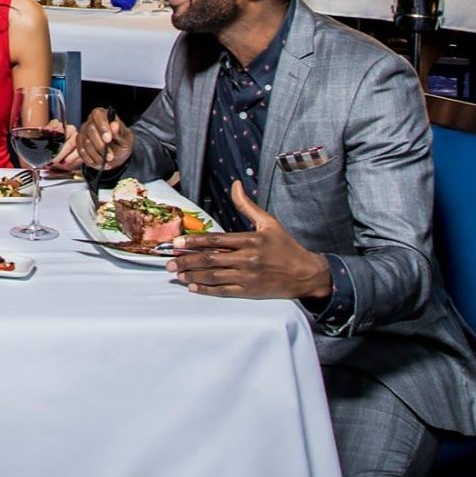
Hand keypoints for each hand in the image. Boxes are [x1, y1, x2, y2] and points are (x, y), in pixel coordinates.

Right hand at [73, 107, 133, 170]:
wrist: (117, 155)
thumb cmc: (122, 143)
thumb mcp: (126, 138)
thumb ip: (120, 131)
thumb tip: (114, 125)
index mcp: (102, 115)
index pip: (98, 115)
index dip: (102, 127)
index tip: (108, 139)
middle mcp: (90, 122)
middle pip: (90, 130)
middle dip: (101, 145)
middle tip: (110, 155)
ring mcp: (83, 133)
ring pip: (86, 143)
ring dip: (97, 155)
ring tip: (107, 159)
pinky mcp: (79, 144)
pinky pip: (81, 152)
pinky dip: (92, 159)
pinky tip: (100, 161)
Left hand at [165, 181, 329, 299]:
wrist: (306, 274)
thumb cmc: (286, 247)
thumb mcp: (269, 223)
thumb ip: (248, 206)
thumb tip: (235, 184)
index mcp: (250, 241)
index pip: (216, 240)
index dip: (194, 242)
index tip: (177, 243)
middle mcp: (247, 259)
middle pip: (211, 259)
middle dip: (187, 260)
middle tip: (169, 262)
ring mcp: (248, 276)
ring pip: (214, 276)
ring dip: (193, 275)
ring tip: (177, 274)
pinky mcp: (250, 291)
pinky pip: (224, 290)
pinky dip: (207, 290)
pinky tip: (193, 287)